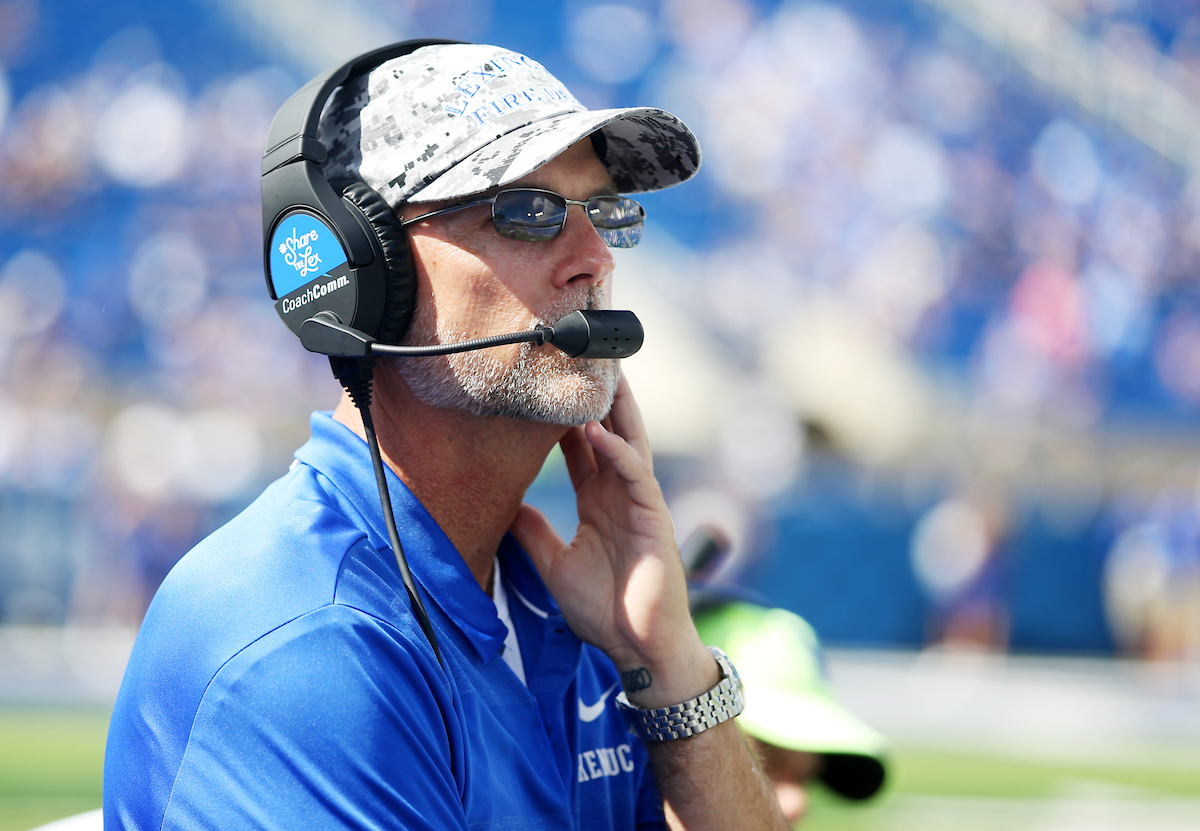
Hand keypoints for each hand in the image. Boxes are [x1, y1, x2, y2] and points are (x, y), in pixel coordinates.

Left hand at [510, 374, 714, 706]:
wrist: (638, 646)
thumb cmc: (605, 610)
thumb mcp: (555, 566)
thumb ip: (534, 534)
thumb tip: (507, 506)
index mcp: (598, 504)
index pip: (580, 450)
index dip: (565, 420)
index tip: (545, 389)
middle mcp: (619, 496)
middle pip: (609, 434)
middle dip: (598, 398)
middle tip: (583, 358)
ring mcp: (639, 503)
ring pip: (629, 442)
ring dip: (616, 408)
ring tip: (602, 372)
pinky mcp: (653, 517)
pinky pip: (635, 474)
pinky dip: (617, 450)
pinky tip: (596, 430)